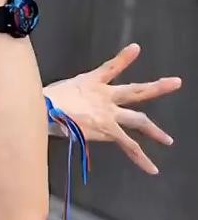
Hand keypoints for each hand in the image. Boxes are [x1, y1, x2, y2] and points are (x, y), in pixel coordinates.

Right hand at [44, 43, 182, 174]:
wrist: (43, 109)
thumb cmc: (42, 100)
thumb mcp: (50, 91)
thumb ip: (58, 97)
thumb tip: (44, 103)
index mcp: (91, 83)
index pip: (111, 67)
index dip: (124, 58)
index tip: (136, 49)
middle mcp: (104, 96)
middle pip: (135, 91)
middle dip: (156, 87)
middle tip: (176, 82)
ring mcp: (108, 113)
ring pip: (138, 121)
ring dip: (154, 131)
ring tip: (168, 141)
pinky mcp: (107, 129)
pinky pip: (128, 146)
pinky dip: (140, 158)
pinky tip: (152, 169)